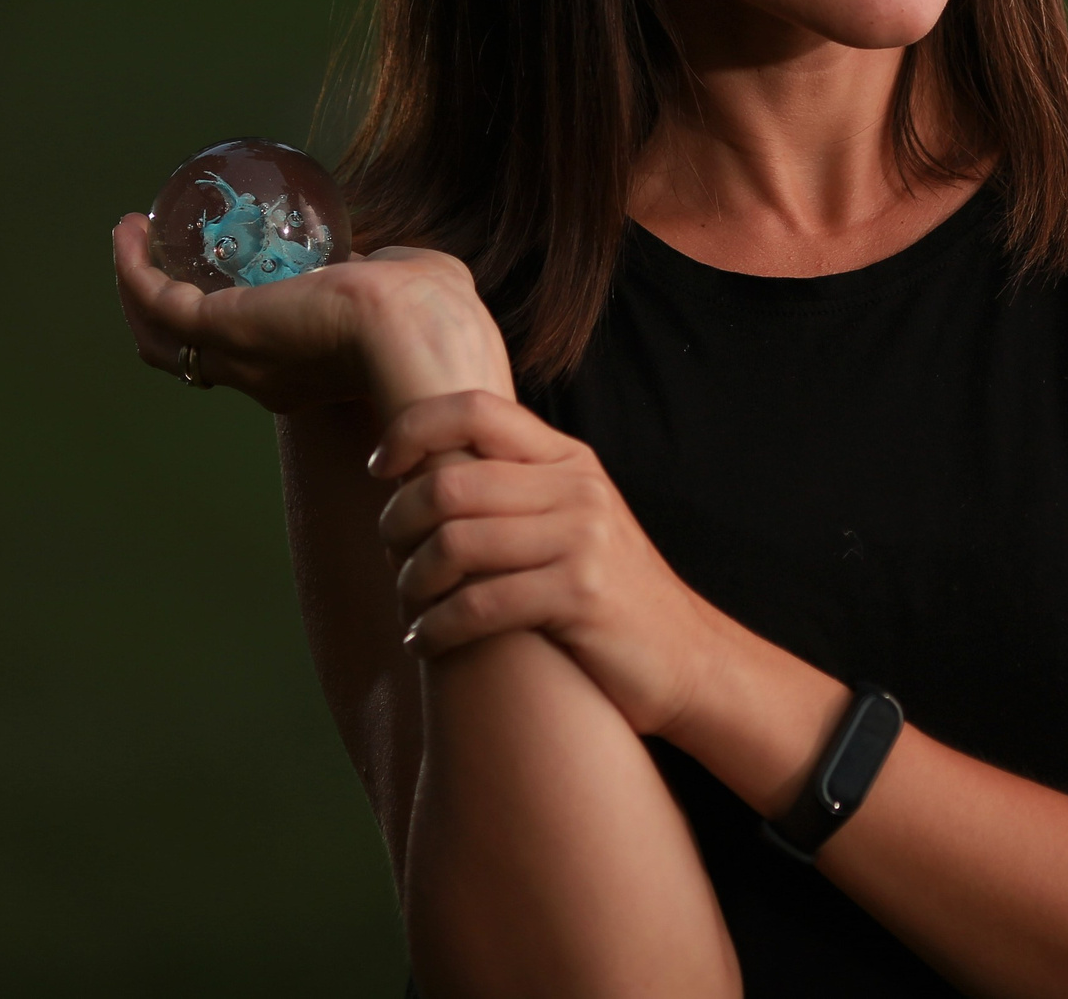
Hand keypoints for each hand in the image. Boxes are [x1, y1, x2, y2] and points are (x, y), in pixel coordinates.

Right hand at [113, 214, 514, 412]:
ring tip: (132, 237)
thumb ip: (384, 273)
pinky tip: (131, 228)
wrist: (421, 333)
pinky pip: (158, 303)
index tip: (220, 276)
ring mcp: (239, 358)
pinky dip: (134, 269)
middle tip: (152, 259)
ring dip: (137, 289)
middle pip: (189, 359)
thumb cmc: (432, 314)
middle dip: (162, 313)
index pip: (251, 361)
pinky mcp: (222, 329)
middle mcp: (264, 377)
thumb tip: (368, 258)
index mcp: (310, 375)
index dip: (227, 326)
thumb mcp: (405, 287)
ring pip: (162, 340)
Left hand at [373, 393, 724, 735]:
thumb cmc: (609, 594)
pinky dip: (436, 628)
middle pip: (450, 484)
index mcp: (568, 459)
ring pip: (455, 545)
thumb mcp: (574, 520)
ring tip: (410, 607)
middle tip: (390, 557)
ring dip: (412, 582)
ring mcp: (583, 540)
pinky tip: (427, 642)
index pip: (474, 409)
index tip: (380, 468)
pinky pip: (479, 605)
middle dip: (397, 523)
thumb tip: (423, 471)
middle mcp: (577, 488)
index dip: (411, 429)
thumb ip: (518, 489)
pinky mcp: (581, 596)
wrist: (687, 657)